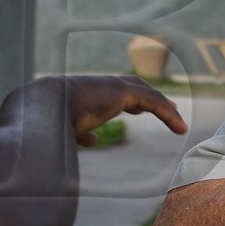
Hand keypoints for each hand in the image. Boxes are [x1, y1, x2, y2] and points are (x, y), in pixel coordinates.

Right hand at [62, 75, 186, 145]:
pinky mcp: (124, 93)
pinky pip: (153, 102)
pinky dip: (168, 114)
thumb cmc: (51, 120)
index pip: (116, 93)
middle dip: (152, 97)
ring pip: (148, 95)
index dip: (131, 101)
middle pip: (136, 88)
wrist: (45, 107)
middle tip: (168, 107)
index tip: (139, 110)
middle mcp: (104, 85)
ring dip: (165, 108)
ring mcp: (114, 86)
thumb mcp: (69, 129)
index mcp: (91, 93)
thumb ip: (83, 133)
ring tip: (179, 121)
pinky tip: (179, 127)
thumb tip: (95, 140)